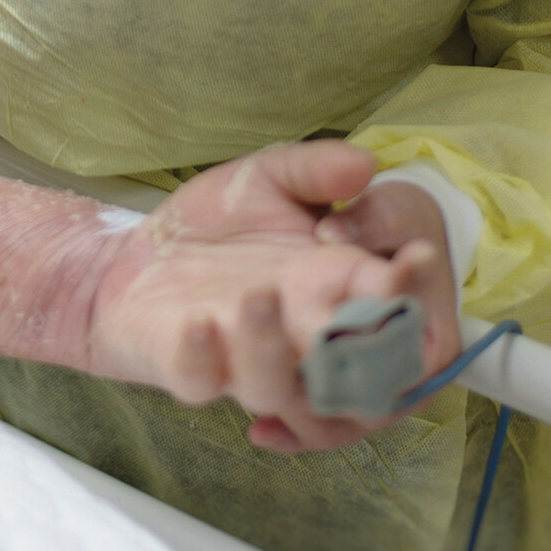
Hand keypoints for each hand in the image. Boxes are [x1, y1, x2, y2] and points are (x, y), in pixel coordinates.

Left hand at [83, 143, 449, 453]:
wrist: (135, 253)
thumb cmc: (216, 224)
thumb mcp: (270, 177)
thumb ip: (316, 168)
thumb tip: (365, 165)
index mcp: (332, 288)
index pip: (393, 309)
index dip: (413, 293)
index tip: (415, 255)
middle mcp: (297, 334)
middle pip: (351, 371)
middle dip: (362, 349)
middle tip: (351, 309)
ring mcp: (242, 358)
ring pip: (275, 386)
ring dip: (273, 349)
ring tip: (259, 294)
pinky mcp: (187, 367)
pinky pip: (199, 381)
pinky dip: (201, 359)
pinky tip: (198, 322)